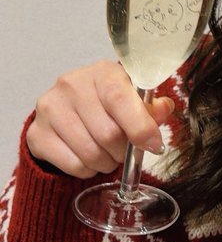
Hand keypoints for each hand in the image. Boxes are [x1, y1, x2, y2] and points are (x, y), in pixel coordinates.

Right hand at [25, 61, 175, 178]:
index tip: (153, 145)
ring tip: (108, 154)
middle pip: (107, 133)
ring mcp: (50, 108)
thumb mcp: (133, 99)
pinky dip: (88, 169)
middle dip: (123, 151)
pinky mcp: (37, 134)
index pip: (120, 99)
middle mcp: (71, 85)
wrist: (68, 111)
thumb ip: (152, 107)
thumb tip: (164, 108)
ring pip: (90, 153)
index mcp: (102, 72)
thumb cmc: (108, 104)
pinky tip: (88, 158)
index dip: (140, 127)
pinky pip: (73, 165)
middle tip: (125, 150)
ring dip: (107, 162)